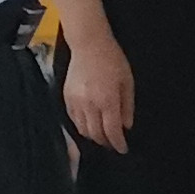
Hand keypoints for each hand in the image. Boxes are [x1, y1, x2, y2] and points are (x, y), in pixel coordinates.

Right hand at [63, 30, 134, 152]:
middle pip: (96, 134)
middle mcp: (89, 104)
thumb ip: (127, 106)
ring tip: (102, 136)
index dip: (118, 143)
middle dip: (106, 142)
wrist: (89, 44)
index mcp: (107, 100)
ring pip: (82, 129)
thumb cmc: (112, 60)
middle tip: (114, 144)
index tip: (123, 149)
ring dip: (93, 136)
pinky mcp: (66, 97)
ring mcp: (75, 101)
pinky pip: (73, 119)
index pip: (112, 131)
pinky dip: (82, 126)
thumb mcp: (128, 82)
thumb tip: (126, 125)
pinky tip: (89, 125)